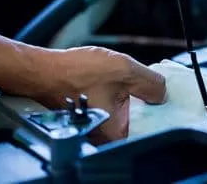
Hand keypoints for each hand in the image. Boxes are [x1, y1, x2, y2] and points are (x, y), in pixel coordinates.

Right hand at [31, 46, 166, 142]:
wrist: (42, 70)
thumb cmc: (76, 72)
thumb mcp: (124, 70)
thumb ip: (151, 83)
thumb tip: (163, 93)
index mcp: (116, 131)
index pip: (150, 128)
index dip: (160, 110)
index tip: (164, 94)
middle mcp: (104, 135)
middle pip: (138, 122)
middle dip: (146, 103)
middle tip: (148, 85)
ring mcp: (95, 127)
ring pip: (125, 114)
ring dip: (131, 98)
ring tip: (130, 81)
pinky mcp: (89, 117)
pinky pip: (112, 109)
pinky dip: (117, 96)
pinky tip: (116, 82)